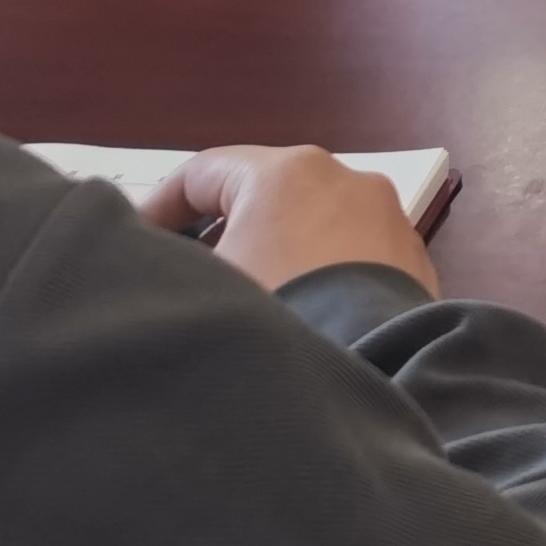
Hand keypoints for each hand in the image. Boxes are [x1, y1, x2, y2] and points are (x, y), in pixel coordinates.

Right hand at [137, 144, 437, 299]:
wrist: (369, 373)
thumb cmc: (273, 319)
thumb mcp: (200, 286)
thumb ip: (169, 265)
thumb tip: (163, 267)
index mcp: (289, 172)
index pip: (203, 172)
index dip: (156, 209)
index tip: (132, 245)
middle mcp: (348, 180)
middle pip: (261, 196)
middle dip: (216, 232)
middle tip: (181, 277)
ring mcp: (388, 220)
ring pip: (308, 227)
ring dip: (268, 255)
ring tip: (235, 304)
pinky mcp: (412, 263)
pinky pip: (347, 258)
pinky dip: (313, 275)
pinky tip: (292, 319)